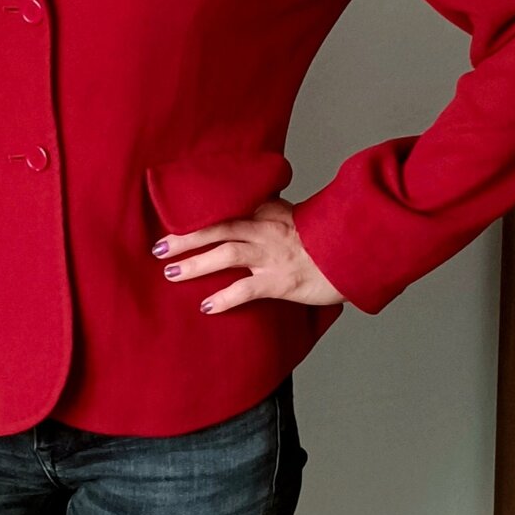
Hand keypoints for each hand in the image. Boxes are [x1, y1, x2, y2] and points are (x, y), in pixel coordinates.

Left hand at [151, 197, 347, 313]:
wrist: (355, 253)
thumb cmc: (326, 239)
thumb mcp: (297, 217)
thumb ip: (270, 214)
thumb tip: (248, 215)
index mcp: (269, 212)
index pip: (226, 208)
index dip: (198, 213)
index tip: (173, 217)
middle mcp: (266, 230)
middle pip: (217, 228)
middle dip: (185, 238)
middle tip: (158, 247)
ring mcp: (272, 256)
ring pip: (225, 254)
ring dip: (195, 263)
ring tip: (171, 272)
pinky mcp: (280, 281)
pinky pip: (246, 290)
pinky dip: (224, 298)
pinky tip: (206, 306)